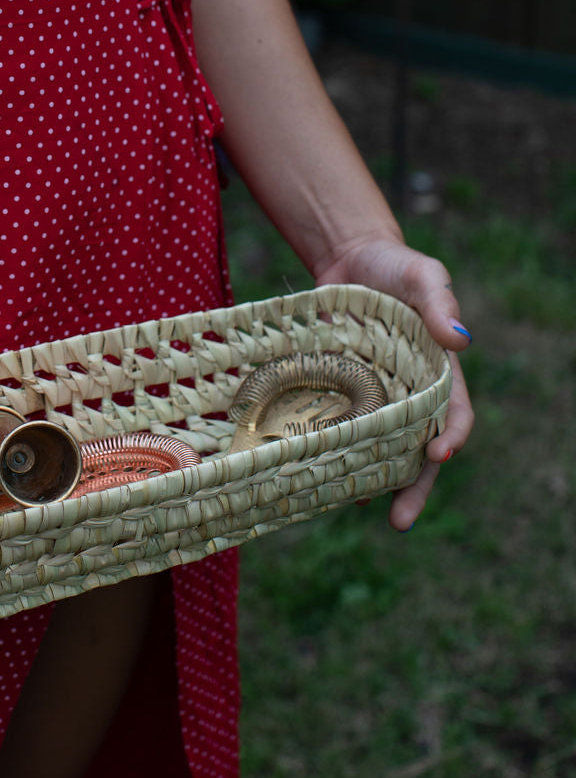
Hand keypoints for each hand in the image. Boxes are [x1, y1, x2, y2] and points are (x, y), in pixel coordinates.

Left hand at [313, 235, 473, 530]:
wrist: (347, 257)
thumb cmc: (395, 267)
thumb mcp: (423, 275)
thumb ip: (440, 303)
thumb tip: (461, 342)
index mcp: (438, 373)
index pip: (455, 416)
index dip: (451, 439)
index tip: (437, 455)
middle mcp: (408, 394)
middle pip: (417, 450)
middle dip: (413, 488)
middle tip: (401, 520)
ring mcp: (372, 397)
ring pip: (376, 448)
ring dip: (369, 479)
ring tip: (354, 504)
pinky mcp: (337, 391)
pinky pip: (337, 427)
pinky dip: (331, 450)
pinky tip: (316, 471)